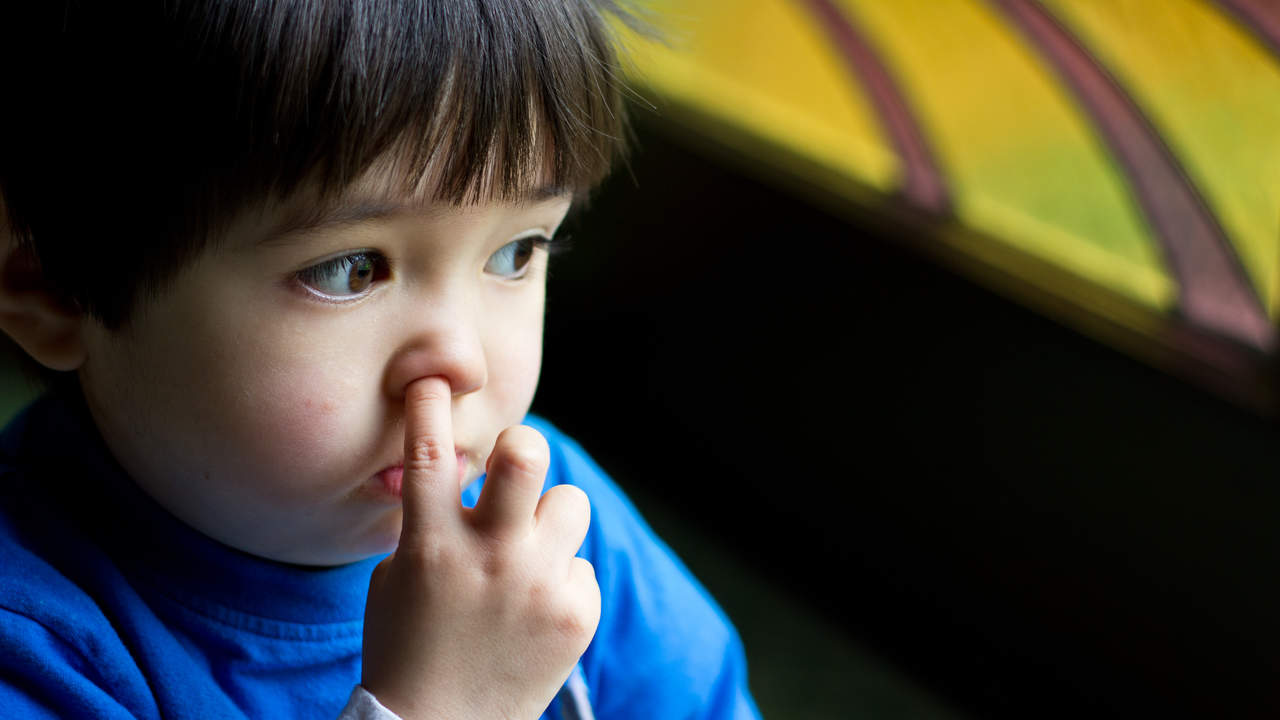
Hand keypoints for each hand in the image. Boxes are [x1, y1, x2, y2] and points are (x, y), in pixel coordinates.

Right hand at [361, 376, 599, 719]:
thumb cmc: (406, 646)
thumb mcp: (397, 576)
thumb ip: (429, 524)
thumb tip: (466, 474)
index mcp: (431, 544)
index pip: (429, 455)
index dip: (430, 405)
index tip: (434, 380)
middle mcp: (489, 556)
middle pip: (525, 455)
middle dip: (523, 443)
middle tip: (517, 460)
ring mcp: (537, 585)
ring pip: (570, 503)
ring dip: (549, 519)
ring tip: (529, 556)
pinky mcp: (576, 613)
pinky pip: (580, 565)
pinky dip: (560, 581)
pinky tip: (535, 614)